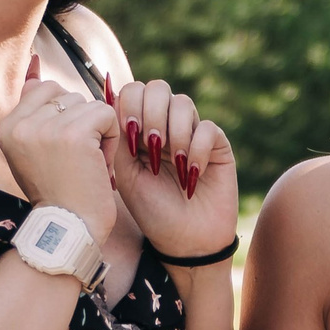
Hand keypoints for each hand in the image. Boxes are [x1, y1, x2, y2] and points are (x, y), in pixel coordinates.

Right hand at [0, 59, 122, 240]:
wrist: (69, 229)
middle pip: (69, 95)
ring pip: (89, 104)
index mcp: (7, 126)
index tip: (65, 150)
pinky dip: (112, 138)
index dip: (65, 116)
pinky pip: (106, 114)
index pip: (45, 89)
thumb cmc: (58, 194)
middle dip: (82, 124)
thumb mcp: (33, 152)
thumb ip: (34, 114)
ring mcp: (45, 126)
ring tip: (88, 164)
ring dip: (98, 133)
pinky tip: (101, 164)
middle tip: (78, 161)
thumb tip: (35, 69)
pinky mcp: (74, 132)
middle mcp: (20, 123)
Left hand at [105, 78, 237, 260]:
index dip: (129, 105)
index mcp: (140, 128)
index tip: (129, 137)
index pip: (133, 91)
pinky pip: (207, 128)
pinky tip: (192, 175)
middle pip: (157, 87)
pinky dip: (197, 149)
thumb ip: (118, 136)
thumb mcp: (125, 172)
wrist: (184, 242)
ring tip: (172, 163)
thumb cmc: (151, 210)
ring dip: (173, 132)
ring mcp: (193, 133)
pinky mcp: (218, 146)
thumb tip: (111, 98)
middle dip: (151, 113)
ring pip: (183, 103)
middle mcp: (166, 125)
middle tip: (150, 145)